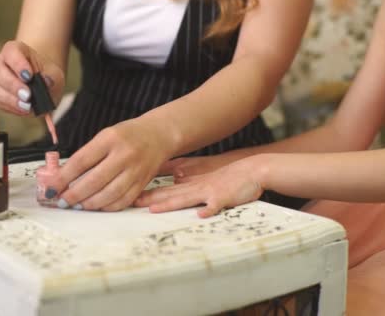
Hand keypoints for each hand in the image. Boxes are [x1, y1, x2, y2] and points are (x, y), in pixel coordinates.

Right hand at [0, 40, 64, 115]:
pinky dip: (11, 107)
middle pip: (0, 71)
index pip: (11, 52)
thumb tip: (47, 82)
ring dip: (11, 99)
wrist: (42, 86)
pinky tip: (23, 110)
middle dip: (13, 85)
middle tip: (27, 95)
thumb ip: (51, 77)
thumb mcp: (54, 74)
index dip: (18, 64)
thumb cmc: (47, 75)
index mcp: (15, 50)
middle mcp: (1, 62)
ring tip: (27, 106)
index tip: (29, 76)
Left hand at [57, 118, 173, 211]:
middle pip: (94, 181)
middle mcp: (124, 154)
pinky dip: (107, 207)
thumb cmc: (128, 135)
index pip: (81, 161)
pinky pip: (123, 201)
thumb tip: (63, 177)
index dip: (63, 177)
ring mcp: (135, 170)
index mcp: (110, 138)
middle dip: (74, 195)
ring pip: (108, 194)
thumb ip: (87, 155)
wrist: (158, 135)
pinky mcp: (142, 183)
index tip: (52, 188)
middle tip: (62, 201)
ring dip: (89, 204)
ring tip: (77, 205)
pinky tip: (97, 206)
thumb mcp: (105, 136)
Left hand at [136, 156, 267, 217]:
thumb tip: (174, 178)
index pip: (166, 189)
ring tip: (154, 209)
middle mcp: (196, 187)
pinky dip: (208, 209)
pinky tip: (201, 215)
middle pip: (170, 194)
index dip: (148, 194)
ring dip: (170, 204)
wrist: (253, 169)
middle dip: (151, 200)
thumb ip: (189, 179)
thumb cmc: (229, 175)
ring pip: (186, 198)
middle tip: (132, 203)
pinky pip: (215, 204)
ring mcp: (209, 191)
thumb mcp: (205, 174)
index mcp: (192, 183)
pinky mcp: (224, 197)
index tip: (131, 197)